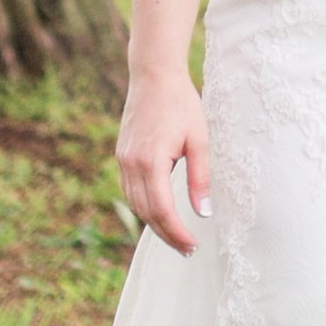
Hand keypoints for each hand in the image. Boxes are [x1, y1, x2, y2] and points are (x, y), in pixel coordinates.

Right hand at [117, 71, 210, 253]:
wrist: (154, 76)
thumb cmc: (182, 104)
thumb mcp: (199, 140)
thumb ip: (200, 178)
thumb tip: (203, 213)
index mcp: (151, 161)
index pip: (161, 210)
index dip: (176, 232)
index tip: (192, 245)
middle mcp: (131, 164)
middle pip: (146, 213)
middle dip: (166, 234)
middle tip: (187, 249)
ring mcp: (123, 160)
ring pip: (135, 204)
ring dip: (154, 224)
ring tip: (176, 237)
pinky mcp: (122, 156)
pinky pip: (130, 190)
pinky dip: (144, 206)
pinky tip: (159, 213)